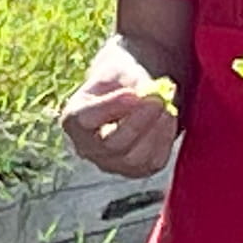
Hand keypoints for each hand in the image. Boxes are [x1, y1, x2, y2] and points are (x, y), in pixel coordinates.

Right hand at [62, 65, 179, 177]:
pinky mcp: (135, 171)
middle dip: (138, 122)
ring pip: (134, 158)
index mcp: (73, 119)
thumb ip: (128, 81)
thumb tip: (144, 95)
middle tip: (157, 100)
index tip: (133, 94)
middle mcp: (87, 148)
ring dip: (155, 132)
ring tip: (166, 107)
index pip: (86, 119)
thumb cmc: (119, 81)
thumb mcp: (117, 70)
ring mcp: (110, 164)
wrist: (128, 94)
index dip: (110, 108)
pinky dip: (164, 140)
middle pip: (111, 144)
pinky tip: (169, 119)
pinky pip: (152, 163)